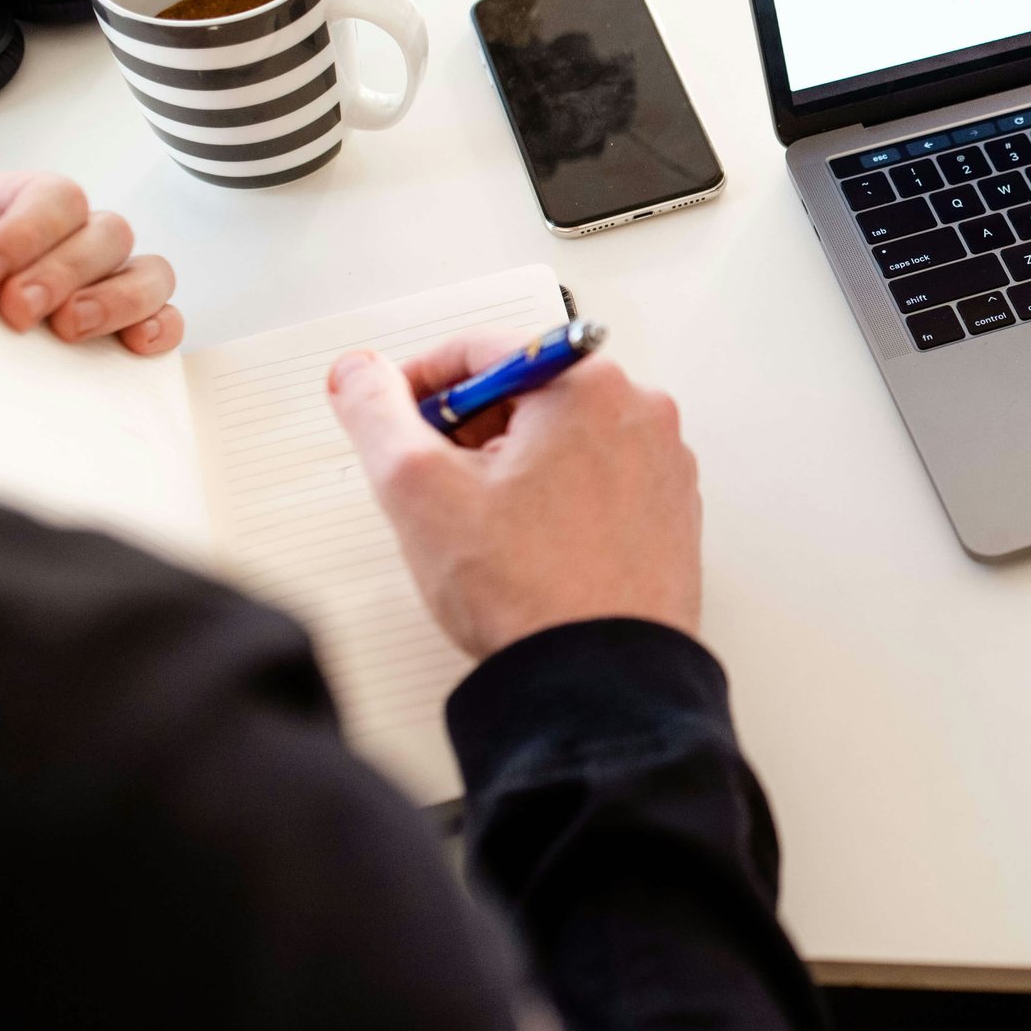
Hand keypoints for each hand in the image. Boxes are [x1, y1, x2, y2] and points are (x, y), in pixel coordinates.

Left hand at [0, 88, 184, 353]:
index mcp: (10, 203)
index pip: (55, 197)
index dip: (28, 234)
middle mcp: (63, 239)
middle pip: (109, 233)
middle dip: (66, 274)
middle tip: (18, 312)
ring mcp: (94, 284)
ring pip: (149, 271)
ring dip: (118, 300)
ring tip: (68, 331)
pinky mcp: (112, 329)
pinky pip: (163, 318)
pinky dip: (160, 327)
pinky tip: (130, 344)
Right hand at [326, 331, 702, 659]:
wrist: (598, 680)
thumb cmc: (527, 591)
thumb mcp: (418, 488)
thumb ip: (376, 413)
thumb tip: (360, 374)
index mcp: (589, 385)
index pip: (483, 351)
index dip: (419, 384)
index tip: (392, 416)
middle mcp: (641, 413)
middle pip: (526, 392)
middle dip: (468, 430)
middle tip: (437, 485)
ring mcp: (663, 464)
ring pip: (562, 438)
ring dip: (511, 466)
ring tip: (484, 528)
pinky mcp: (670, 511)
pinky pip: (598, 479)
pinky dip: (556, 497)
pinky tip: (529, 547)